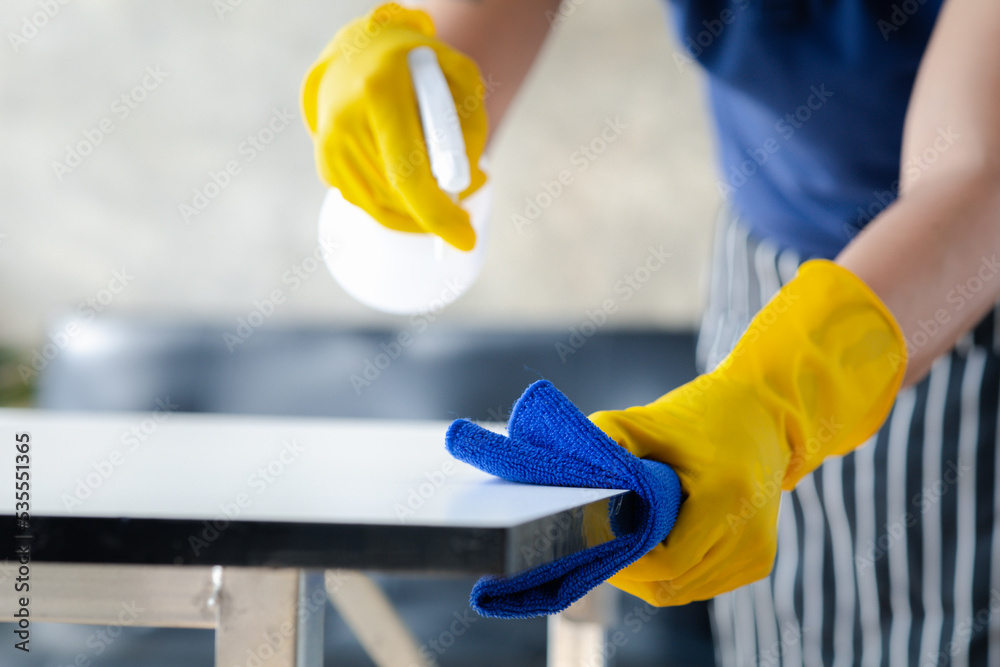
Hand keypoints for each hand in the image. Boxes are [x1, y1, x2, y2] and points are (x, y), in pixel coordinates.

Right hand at [301, 3, 487, 249]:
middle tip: (464, 207)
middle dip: (437, 210)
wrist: (358, 54)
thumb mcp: (457, 73)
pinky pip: (370, 205)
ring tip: (444, 184)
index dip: (438, 214)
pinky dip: (398, 207)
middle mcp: (346, 122)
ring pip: (385, 207)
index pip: (409, 173)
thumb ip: (471, 122)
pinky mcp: (326, 166)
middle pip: (399, 197)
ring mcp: (330, 147)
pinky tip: (413, 182)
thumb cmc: (417, 66)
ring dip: (419, 211)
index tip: (467, 240)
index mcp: (380, 92)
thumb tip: (466, 180)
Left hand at [589, 260, 906, 604]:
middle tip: (605, 543)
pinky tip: (662, 541)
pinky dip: (676, 572)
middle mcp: (748, 534)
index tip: (600, 543)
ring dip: (652, 574)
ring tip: (633, 537)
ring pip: (685, 592)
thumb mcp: (649, 420)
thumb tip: (567, 468)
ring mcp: (757, 553)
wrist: (767, 414)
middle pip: (671, 587)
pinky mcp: (759, 561)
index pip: (665, 565)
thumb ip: (607, 439)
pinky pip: (702, 585)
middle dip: (631, 571)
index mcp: (725, 499)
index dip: (626, 563)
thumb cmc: (705, 414)